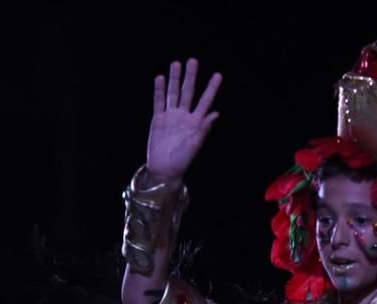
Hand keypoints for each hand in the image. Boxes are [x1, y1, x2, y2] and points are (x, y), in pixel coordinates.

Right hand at [146, 58, 220, 183]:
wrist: (165, 169)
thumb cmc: (183, 160)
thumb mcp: (196, 145)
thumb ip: (204, 129)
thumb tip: (216, 113)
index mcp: (196, 122)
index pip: (205, 101)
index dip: (211, 88)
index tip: (218, 75)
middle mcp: (184, 116)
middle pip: (188, 92)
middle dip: (190, 77)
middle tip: (193, 61)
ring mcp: (171, 116)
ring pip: (173, 94)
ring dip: (175, 79)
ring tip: (176, 64)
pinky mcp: (158, 119)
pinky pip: (159, 102)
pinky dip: (159, 91)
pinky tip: (160, 78)